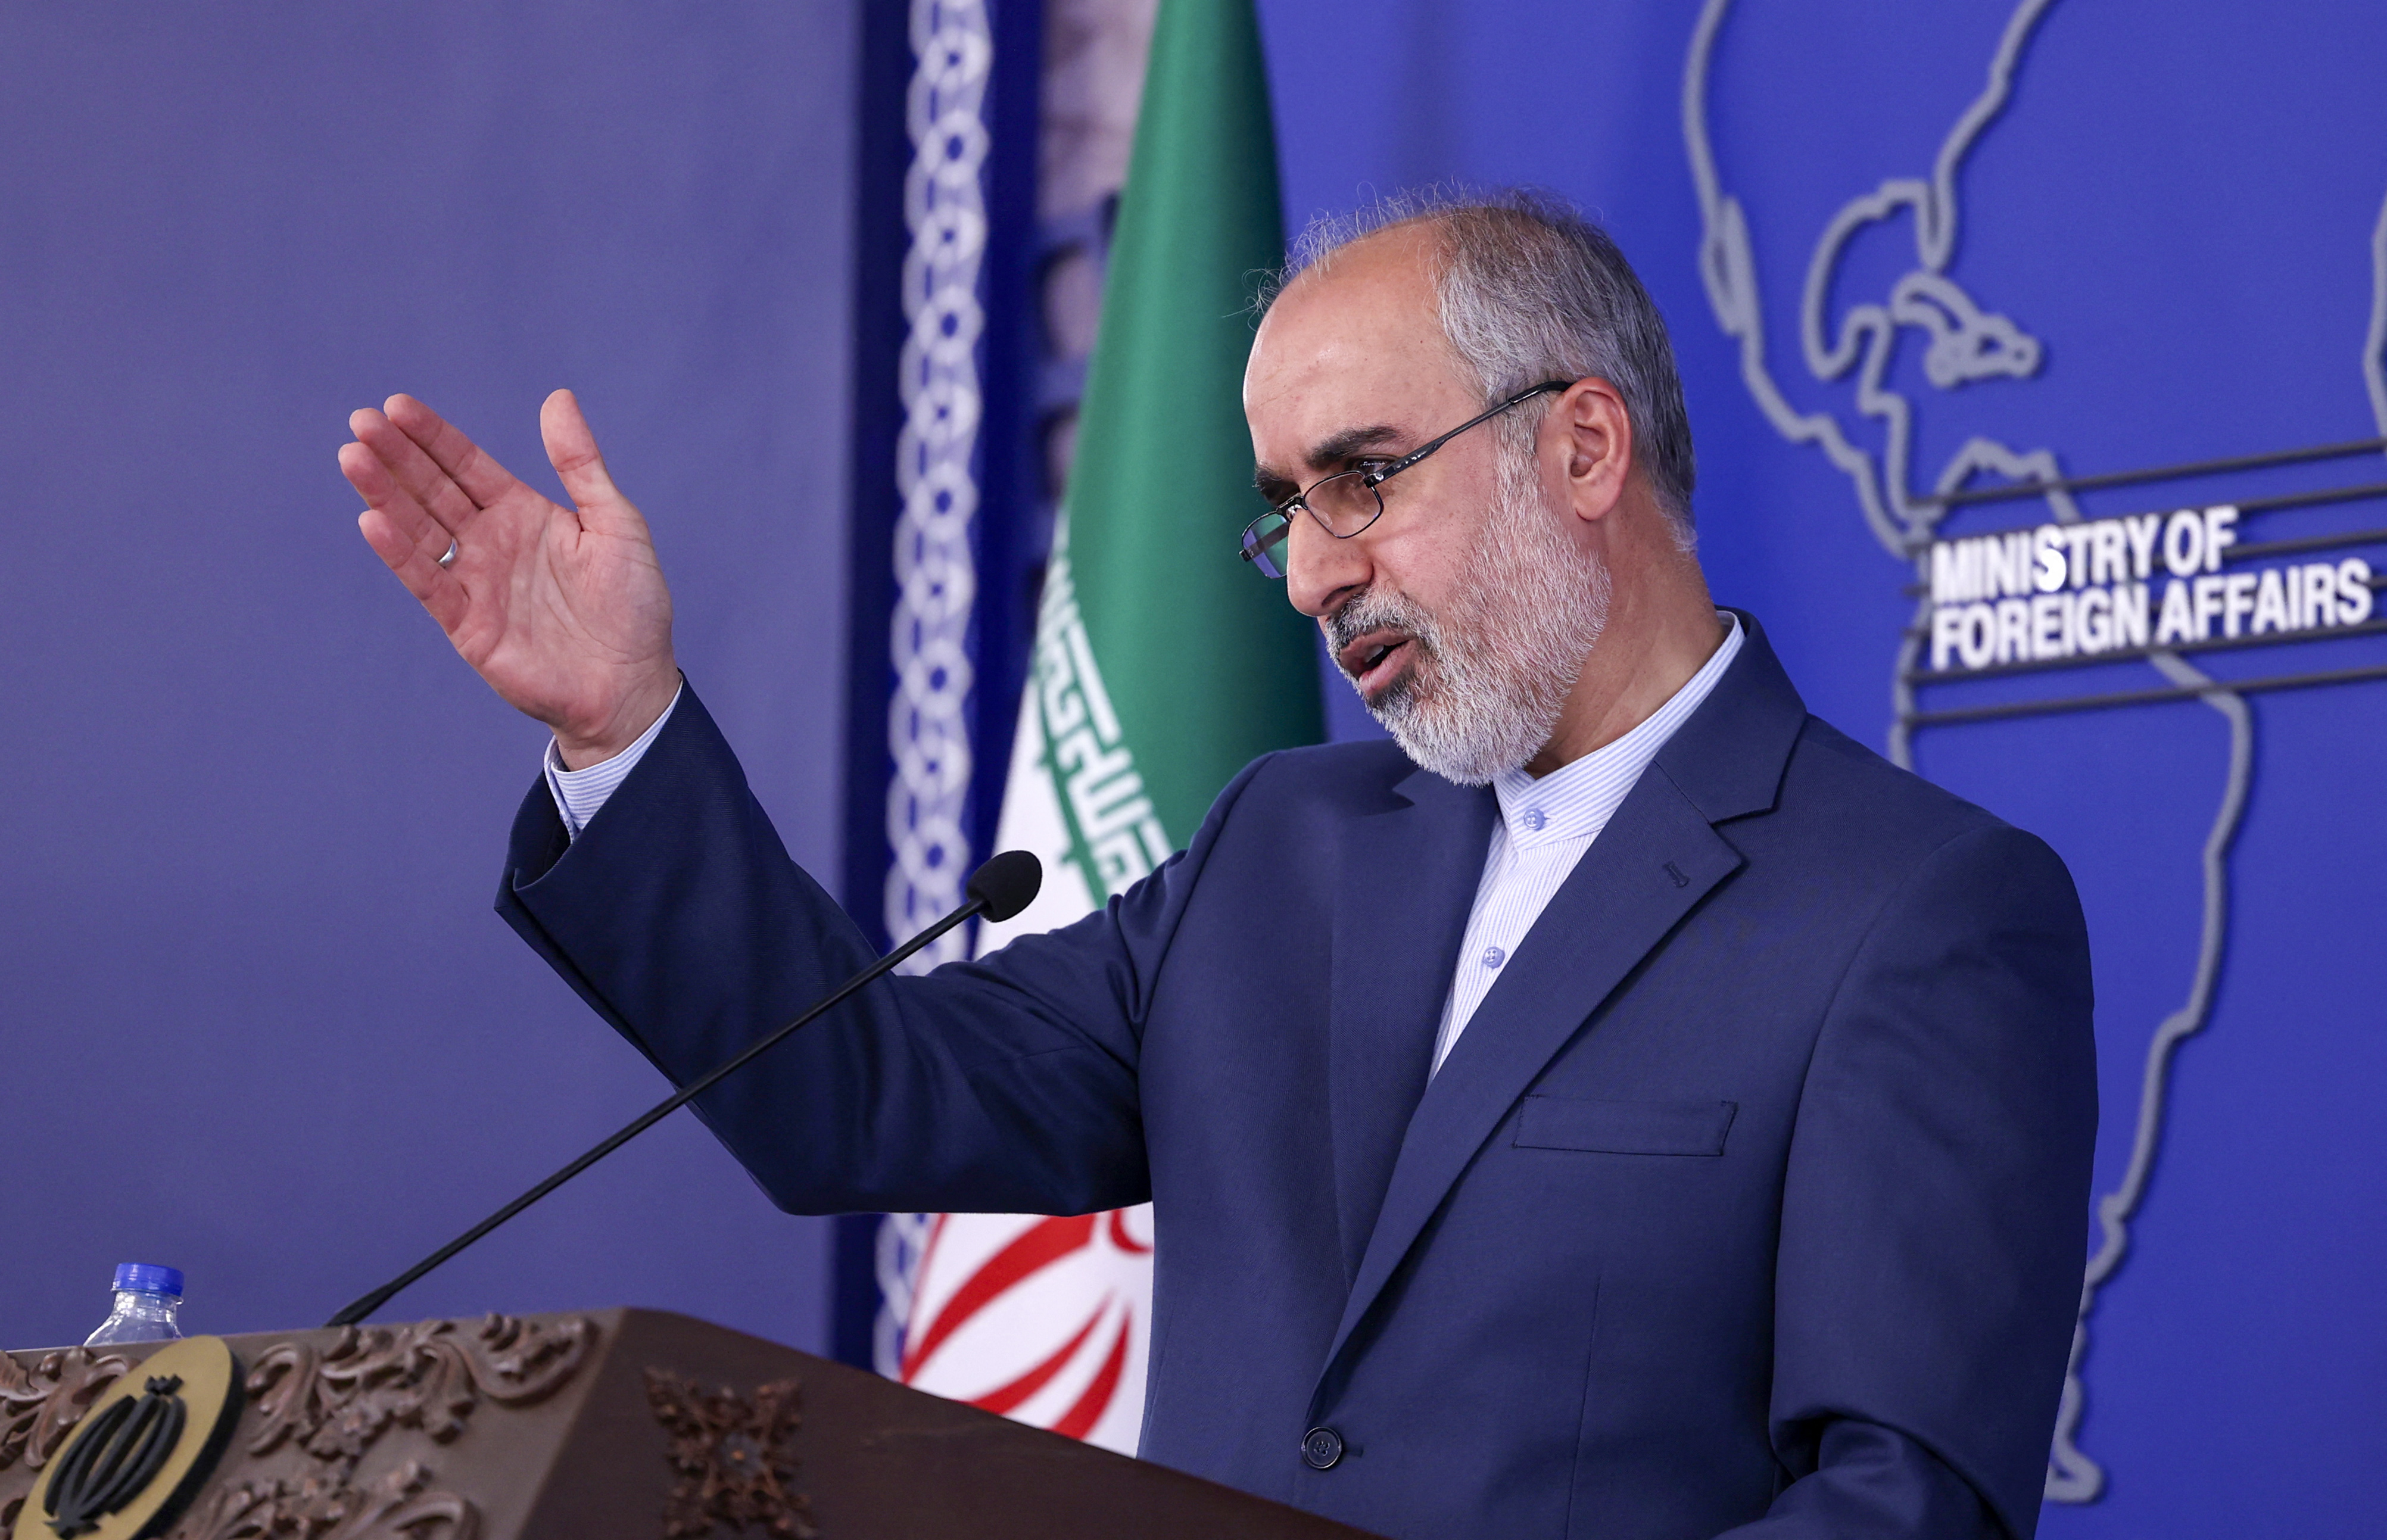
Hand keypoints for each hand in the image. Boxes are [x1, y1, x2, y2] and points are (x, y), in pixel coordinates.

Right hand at [342, 390, 679, 766]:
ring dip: (386, 496)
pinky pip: (428, 584)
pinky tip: (373, 520)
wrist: (632, 683)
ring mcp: (475, 583)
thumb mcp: (616, 523)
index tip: (396, 405)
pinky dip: (400, 554)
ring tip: (354, 457)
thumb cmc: (634, 605)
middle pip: (433, 491)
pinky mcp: (467, 626)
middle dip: (397, 457)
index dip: (432, 436)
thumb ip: (581, 464)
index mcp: (523, 513)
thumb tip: (558, 398)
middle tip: (362, 423)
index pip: (466, 465)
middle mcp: (492, 543)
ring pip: (419, 531)